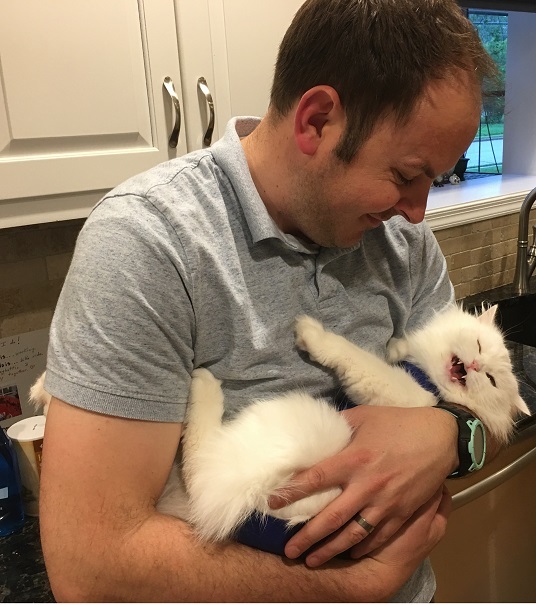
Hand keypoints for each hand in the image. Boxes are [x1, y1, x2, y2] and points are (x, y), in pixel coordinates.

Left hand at [268, 404, 457, 566]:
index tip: (272, 504)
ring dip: (330, 550)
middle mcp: (367, 485)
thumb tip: (316, 432)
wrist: (440, 436)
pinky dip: (361, 548)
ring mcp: (386, 502)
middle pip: (330, 517)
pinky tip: (348, 554)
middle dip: (307, 537)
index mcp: (354, 458)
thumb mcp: (364, 416)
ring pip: (353, 534)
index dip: (292, 493)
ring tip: (311, 560)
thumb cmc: (398, 422)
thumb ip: (338, 426)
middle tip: (288, 550)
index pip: (315, 479)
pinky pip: (378, 537)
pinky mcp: (402, 512)